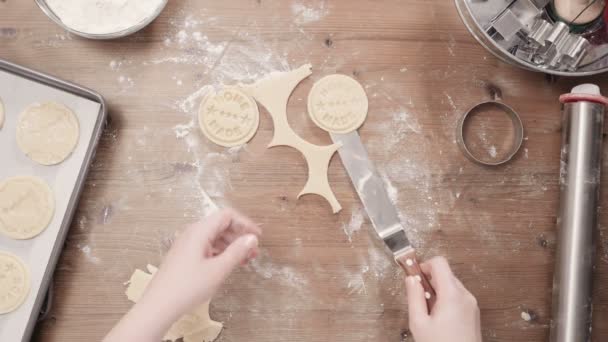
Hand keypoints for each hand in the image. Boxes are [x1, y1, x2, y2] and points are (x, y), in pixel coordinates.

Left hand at [143, 208, 260, 319]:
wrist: (159, 306)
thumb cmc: (188, 287)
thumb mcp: (218, 270)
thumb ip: (237, 251)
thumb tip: (252, 238)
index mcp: (200, 231)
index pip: (227, 216)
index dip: (245, 224)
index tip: (258, 237)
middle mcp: (192, 233)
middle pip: (221, 225)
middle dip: (239, 236)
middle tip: (253, 252)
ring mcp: (187, 245)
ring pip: (215, 237)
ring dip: (231, 246)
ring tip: (244, 261)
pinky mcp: (184, 256)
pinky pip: (207, 247)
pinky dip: (220, 253)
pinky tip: (228, 265)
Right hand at [405, 257, 481, 341]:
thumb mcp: (419, 322)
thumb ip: (413, 296)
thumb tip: (410, 279)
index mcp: (452, 294)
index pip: (439, 263)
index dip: (424, 265)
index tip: (413, 275)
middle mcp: (465, 295)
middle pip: (445, 273)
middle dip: (428, 281)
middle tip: (418, 298)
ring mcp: (471, 304)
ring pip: (451, 285)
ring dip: (437, 291)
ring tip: (428, 312)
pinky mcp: (473, 312)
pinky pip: (458, 296)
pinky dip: (446, 299)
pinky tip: (438, 317)